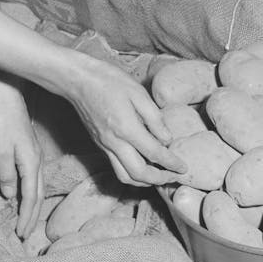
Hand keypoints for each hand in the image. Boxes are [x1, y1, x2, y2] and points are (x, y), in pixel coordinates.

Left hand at [0, 77, 43, 238]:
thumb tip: (11, 196)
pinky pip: (32, 177)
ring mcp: (34, 154)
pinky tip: (22, 194)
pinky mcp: (29, 149)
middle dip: (32, 215)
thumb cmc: (1, 122)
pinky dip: (29, 191)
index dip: (26, 216)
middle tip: (25, 233)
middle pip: (38, 194)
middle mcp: (37, 160)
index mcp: (31, 163)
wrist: (6, 96)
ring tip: (25, 219)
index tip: (21, 234)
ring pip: (37, 185)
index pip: (30, 197)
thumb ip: (6, 175)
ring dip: (32, 204)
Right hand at [65, 54, 186, 186]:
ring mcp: (104, 146)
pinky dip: (132, 173)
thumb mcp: (138, 92)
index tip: (184, 168)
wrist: (78, 80)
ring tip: (160, 176)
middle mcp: (113, 142)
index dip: (171, 163)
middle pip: (138, 173)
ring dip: (144, 181)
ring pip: (125, 176)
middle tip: (174, 176)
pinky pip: (116, 167)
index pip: (154, 153)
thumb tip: (167, 139)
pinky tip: (143, 165)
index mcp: (126, 128)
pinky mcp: (99, 145)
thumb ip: (154, 118)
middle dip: (159, 179)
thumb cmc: (109, 81)